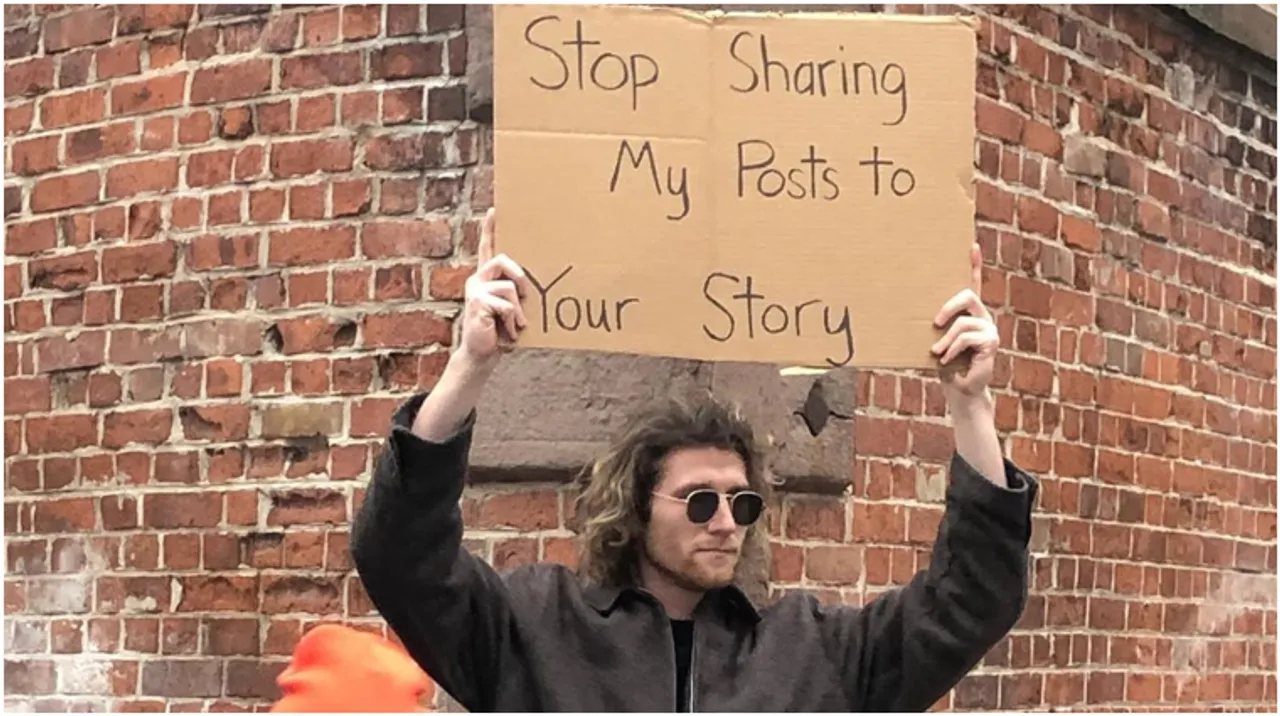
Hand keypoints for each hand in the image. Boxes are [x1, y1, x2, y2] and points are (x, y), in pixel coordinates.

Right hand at [456, 209, 533, 368]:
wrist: (483, 355)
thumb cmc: (500, 332)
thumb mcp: (512, 308)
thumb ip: (519, 293)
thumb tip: (540, 285)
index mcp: (486, 278)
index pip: (487, 248)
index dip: (490, 230)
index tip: (495, 211)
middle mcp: (478, 279)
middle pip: (503, 260)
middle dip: (520, 277)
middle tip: (527, 296)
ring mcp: (475, 290)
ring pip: (510, 288)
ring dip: (518, 311)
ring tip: (515, 325)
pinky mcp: (477, 302)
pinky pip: (507, 304)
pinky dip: (513, 320)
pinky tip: (508, 332)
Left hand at [930, 243, 998, 398]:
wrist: (960, 389)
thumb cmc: (944, 364)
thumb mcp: (935, 340)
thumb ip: (933, 325)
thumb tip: (903, 308)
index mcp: (969, 312)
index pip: (974, 283)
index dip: (974, 265)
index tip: (971, 245)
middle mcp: (982, 316)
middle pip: (968, 295)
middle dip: (948, 306)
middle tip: (934, 321)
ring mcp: (989, 328)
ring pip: (963, 322)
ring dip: (945, 339)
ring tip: (935, 352)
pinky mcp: (992, 342)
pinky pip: (967, 337)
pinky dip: (952, 349)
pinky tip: (945, 360)